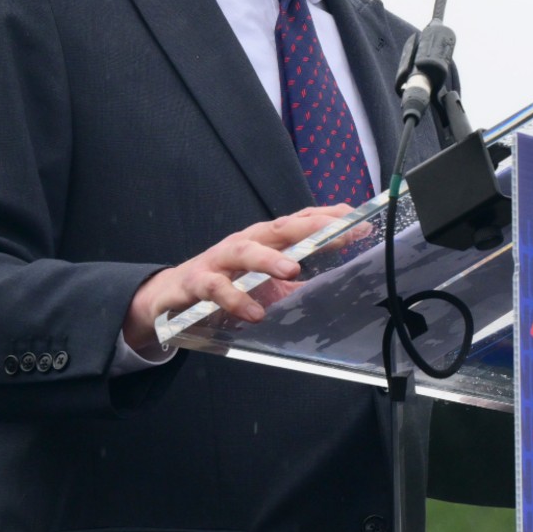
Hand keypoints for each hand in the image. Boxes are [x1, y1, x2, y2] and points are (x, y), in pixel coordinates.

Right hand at [123, 205, 357, 351]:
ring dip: (269, 260)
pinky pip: (217, 288)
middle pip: (279, 228)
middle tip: (338, 234)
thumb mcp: (267, 281)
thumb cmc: (229, 282)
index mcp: (265, 239)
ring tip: (293, 271)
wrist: (173, 293)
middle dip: (309, 229)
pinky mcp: (198, 281)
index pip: (300, 221)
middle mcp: (245, 241)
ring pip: (245, 251)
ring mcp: (220, 259)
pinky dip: (235, 299)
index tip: (359, 221)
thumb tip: (339, 284)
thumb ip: (298, 281)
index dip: (329, 219)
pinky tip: (254, 312)